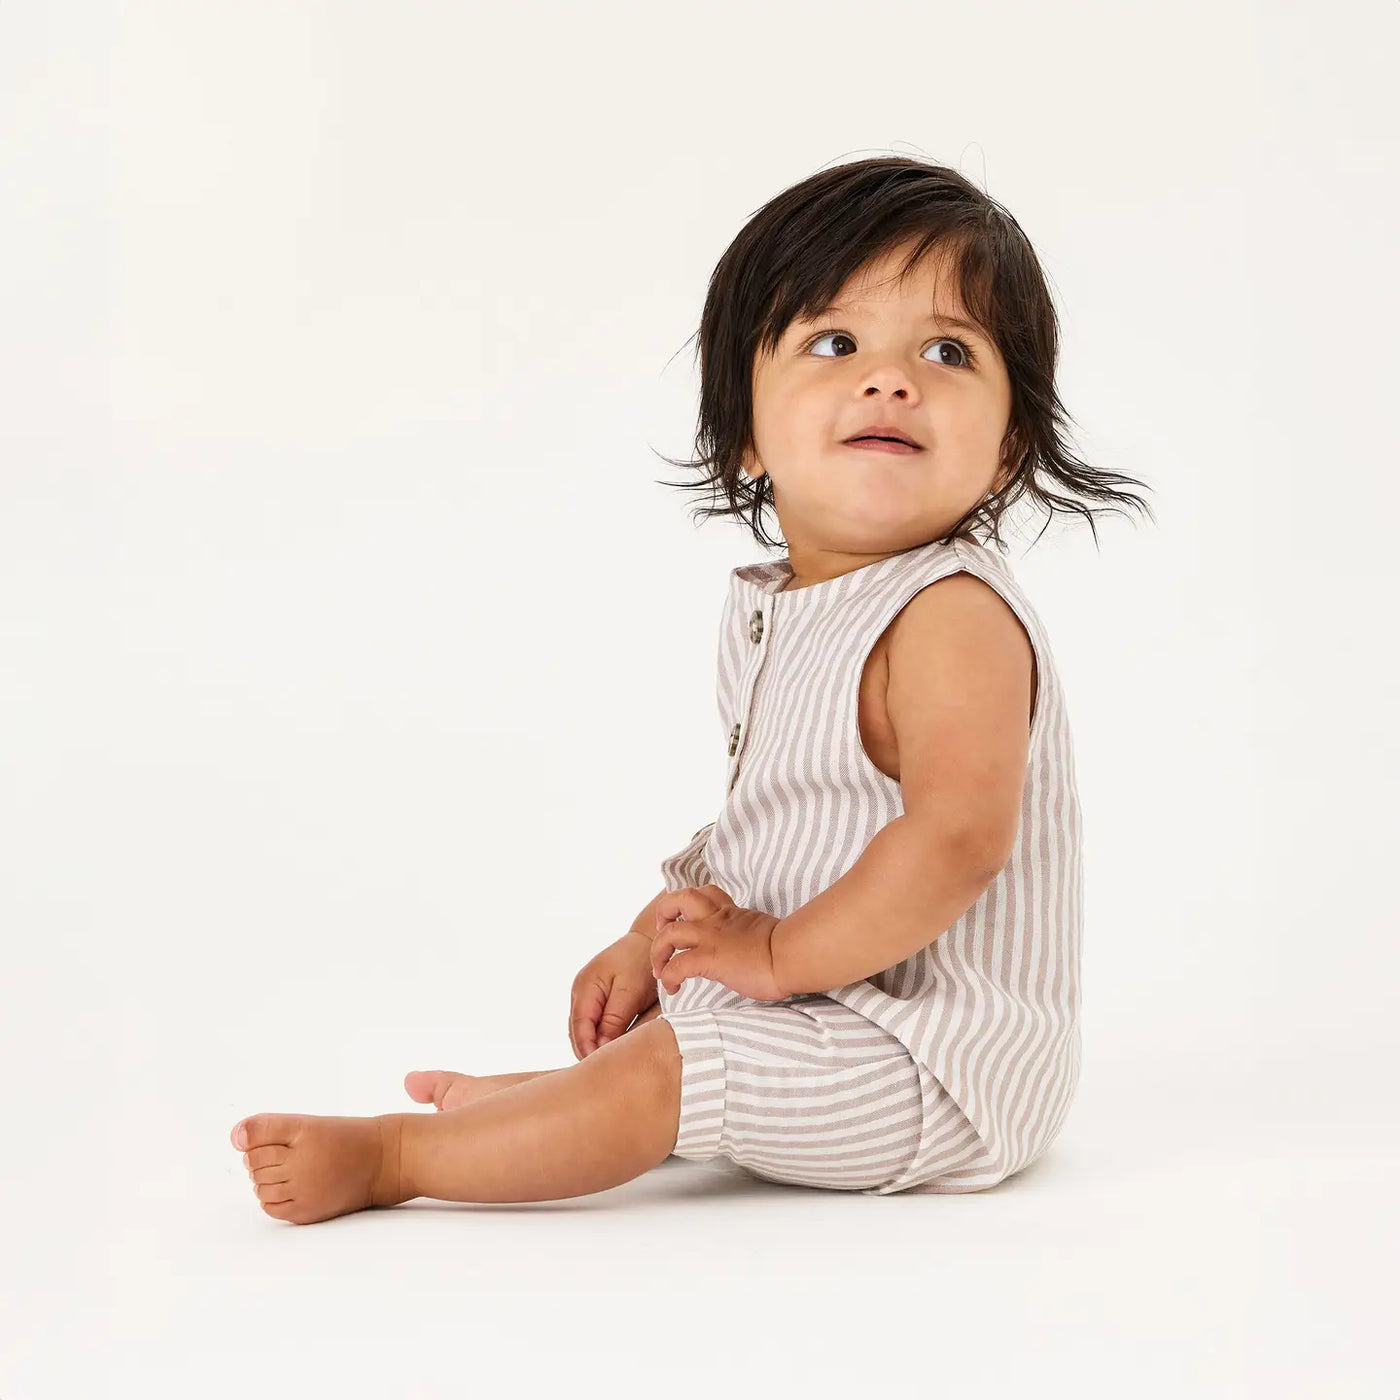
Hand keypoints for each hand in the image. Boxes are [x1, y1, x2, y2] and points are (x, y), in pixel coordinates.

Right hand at [569, 931, 659, 1059]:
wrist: (649, 940)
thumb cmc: (641, 962)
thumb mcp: (630, 991)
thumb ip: (614, 1019)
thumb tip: (602, 1047)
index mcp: (585, 988)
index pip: (579, 1028)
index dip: (588, 1051)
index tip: (601, 1070)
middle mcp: (581, 993)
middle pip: (577, 1033)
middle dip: (589, 1053)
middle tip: (608, 1074)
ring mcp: (587, 995)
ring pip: (584, 1031)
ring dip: (594, 1047)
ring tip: (612, 1066)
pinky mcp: (598, 999)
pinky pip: (593, 1024)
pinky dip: (600, 1038)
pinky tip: (613, 1050)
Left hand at [651, 884, 784, 1001]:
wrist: (791, 955)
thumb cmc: (788, 949)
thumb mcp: (764, 932)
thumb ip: (750, 935)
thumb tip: (752, 947)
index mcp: (731, 913)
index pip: (706, 895)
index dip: (691, 905)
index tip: (687, 920)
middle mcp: (717, 920)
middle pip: (680, 899)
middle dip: (665, 913)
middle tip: (664, 930)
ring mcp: (711, 938)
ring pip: (670, 931)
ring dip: (658, 949)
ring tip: (660, 966)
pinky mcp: (708, 959)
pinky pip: (676, 966)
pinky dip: (668, 977)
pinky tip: (672, 987)